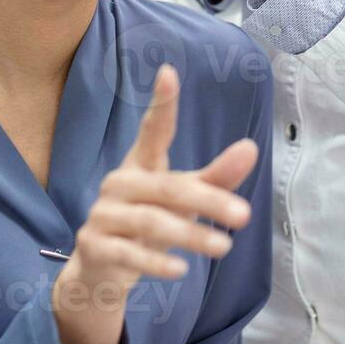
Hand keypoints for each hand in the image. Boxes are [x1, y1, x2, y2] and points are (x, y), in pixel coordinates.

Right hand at [52, 65, 257, 343]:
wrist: (99, 271)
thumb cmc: (148, 223)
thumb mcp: (184, 201)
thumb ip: (217, 178)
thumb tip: (250, 148)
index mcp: (141, 164)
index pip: (152, 130)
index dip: (161, 103)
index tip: (169, 72)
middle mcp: (119, 183)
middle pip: (167, 187)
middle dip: (208, 201)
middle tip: (245, 215)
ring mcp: (102, 214)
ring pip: (150, 221)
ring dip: (190, 235)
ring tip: (224, 247)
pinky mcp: (94, 246)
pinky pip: (129, 253)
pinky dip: (156, 262)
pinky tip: (182, 270)